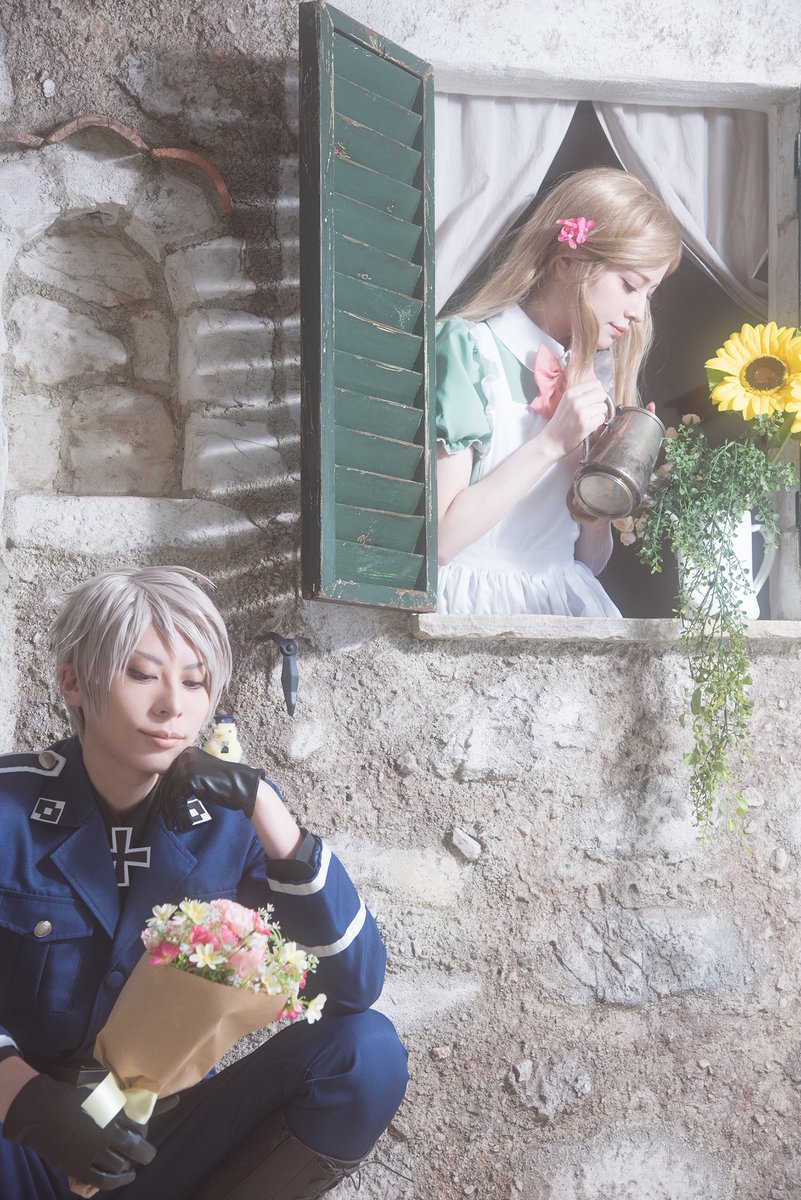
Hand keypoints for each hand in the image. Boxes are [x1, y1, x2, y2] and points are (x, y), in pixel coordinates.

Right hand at [3, 1074, 154, 1189]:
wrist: (43, 1112)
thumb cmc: (68, 1097)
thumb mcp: (97, 1095)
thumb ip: (112, 1106)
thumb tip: (121, 1111)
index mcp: (113, 1115)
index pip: (138, 1128)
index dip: (142, 1133)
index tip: (141, 1134)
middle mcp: (108, 1135)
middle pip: (135, 1148)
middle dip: (145, 1153)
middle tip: (149, 1154)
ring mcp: (94, 1153)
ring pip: (120, 1165)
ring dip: (126, 1165)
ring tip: (129, 1166)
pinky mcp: (80, 1168)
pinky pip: (103, 1180)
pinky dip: (117, 1181)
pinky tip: (125, 1178)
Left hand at [155, 746, 262, 830]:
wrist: (241, 786)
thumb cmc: (223, 784)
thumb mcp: (200, 776)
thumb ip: (184, 778)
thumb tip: (165, 794)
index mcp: (187, 753)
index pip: (169, 776)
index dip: (164, 796)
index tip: (162, 811)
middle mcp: (184, 757)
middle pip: (167, 785)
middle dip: (165, 806)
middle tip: (167, 821)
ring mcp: (186, 767)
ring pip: (170, 794)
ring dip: (172, 813)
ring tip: (174, 826)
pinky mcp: (189, 779)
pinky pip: (177, 800)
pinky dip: (179, 813)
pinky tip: (184, 823)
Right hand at [540, 378, 611, 460]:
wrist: (551, 440)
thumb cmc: (561, 422)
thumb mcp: (567, 402)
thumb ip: (582, 394)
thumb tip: (602, 391)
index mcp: (571, 392)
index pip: (596, 384)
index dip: (599, 392)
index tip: (595, 400)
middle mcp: (576, 400)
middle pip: (602, 394)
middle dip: (601, 402)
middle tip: (593, 410)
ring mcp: (581, 413)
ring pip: (603, 407)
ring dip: (600, 413)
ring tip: (589, 419)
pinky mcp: (585, 425)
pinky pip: (602, 418)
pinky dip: (598, 422)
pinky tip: (589, 425)